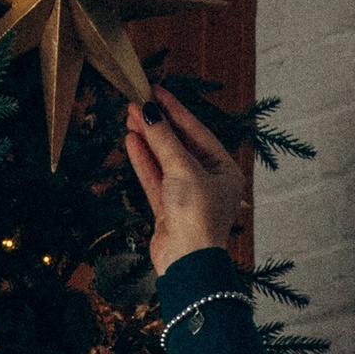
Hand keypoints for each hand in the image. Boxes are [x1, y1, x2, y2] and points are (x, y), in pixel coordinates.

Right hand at [123, 92, 245, 276]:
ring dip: (148, 140)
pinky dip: (144, 161)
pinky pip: (155, 179)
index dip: (175, 110)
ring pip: (164, 161)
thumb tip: (149, 112)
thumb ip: (164, 140)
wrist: (187, 262)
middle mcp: (209, 182)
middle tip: (137, 101)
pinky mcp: (169, 211)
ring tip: (130, 117)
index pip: (197, 131)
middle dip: (158, 124)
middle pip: (179, 145)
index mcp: (224, 170)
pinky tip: (131, 141)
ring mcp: (187, 197)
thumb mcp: (183, 169)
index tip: (156, 91)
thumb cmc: (196, 215)